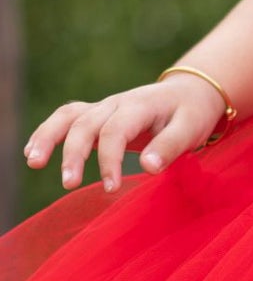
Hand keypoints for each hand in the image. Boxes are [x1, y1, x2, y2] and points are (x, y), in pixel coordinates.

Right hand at [23, 75, 228, 192]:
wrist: (190, 92)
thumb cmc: (192, 113)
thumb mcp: (191, 129)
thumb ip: (170, 147)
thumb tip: (147, 168)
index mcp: (140, 106)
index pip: (115, 131)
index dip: (110, 160)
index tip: (110, 188)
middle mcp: (116, 103)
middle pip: (85, 124)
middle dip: (73, 154)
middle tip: (69, 184)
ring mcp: (104, 108)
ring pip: (68, 117)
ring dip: (48, 137)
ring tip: (33, 162)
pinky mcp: (99, 115)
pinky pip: (67, 119)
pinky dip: (48, 132)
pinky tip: (32, 152)